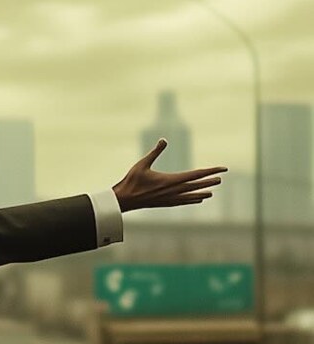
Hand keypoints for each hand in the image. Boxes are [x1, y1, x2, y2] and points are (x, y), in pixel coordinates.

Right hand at [112, 138, 226, 212]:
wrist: (123, 200)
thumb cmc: (131, 181)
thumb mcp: (142, 164)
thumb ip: (155, 152)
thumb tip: (163, 140)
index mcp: (170, 180)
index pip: (195, 175)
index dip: (210, 171)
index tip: (221, 169)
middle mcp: (173, 191)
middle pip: (195, 186)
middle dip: (208, 182)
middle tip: (220, 179)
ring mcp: (169, 199)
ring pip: (190, 196)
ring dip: (201, 193)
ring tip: (211, 193)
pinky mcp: (165, 203)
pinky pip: (182, 201)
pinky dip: (191, 200)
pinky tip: (197, 200)